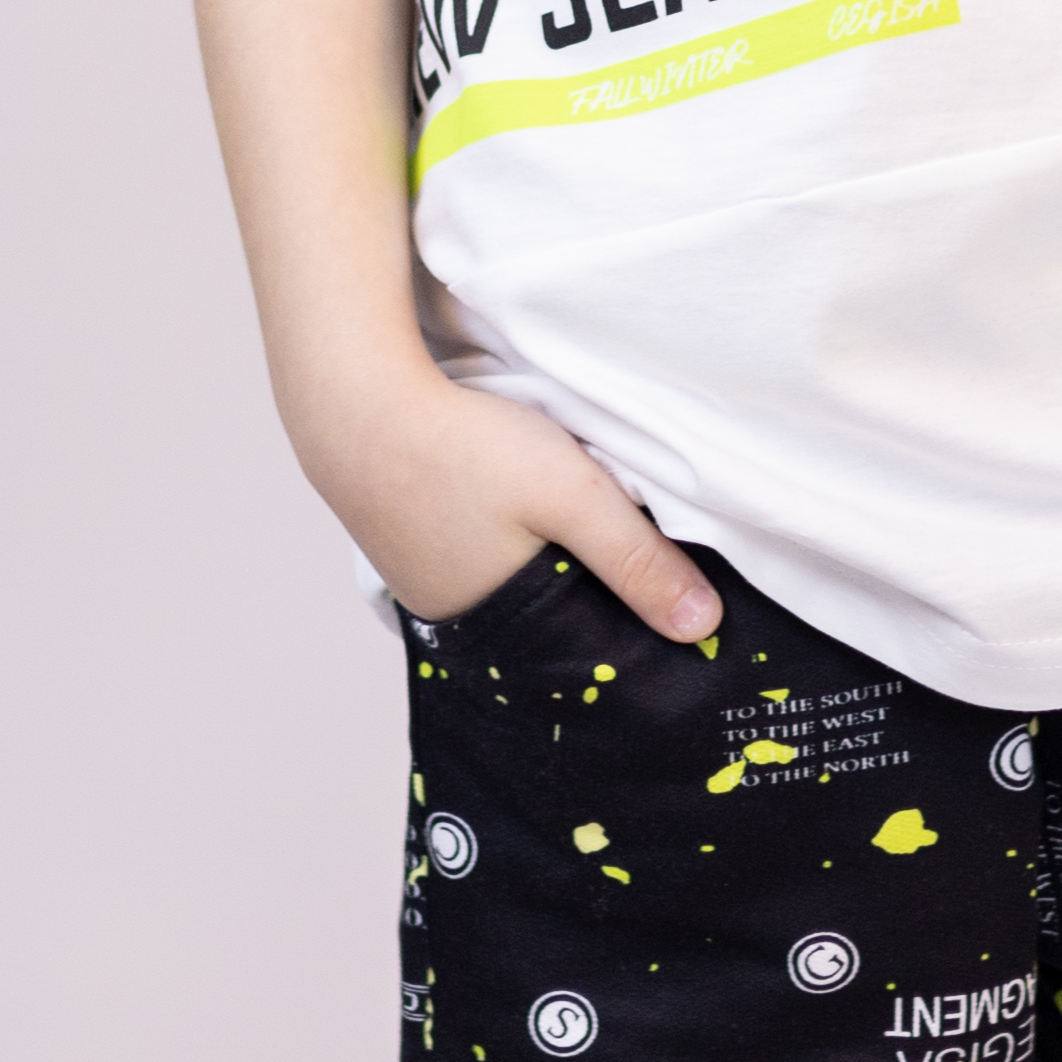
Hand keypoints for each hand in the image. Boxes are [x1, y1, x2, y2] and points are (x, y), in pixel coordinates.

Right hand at [318, 364, 721, 643]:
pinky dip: (513, 548)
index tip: (674, 621)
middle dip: (594, 606)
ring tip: (586, 538)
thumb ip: (639, 561)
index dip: (629, 636)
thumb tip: (703, 628)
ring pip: (517, 592)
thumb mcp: (573, 496)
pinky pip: (481, 565)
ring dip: (551, 570)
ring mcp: (428, 589)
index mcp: (503, 634)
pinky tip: (527, 519)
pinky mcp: (411, 549)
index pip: (585, 658)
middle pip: (551, 627)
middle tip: (644, 574)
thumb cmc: (467, 450)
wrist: (358, 403)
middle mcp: (462, 626)